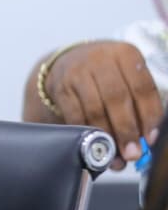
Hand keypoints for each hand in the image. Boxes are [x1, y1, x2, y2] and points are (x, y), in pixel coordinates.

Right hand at [43, 42, 160, 169]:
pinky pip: (75, 115)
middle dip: (126, 130)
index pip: (142, 88)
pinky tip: (94, 143)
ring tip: (114, 155)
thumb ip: (140, 104)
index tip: (150, 139)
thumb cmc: (108, 75)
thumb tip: (146, 140)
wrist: (70, 61)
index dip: (148, 115)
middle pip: (117, 98)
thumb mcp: (127, 77)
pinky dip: (86, 132)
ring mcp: (77, 72)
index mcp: (126, 54)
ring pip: (95, 109)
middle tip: (132, 153)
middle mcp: (101, 59)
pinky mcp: (61, 87)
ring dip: (106, 135)